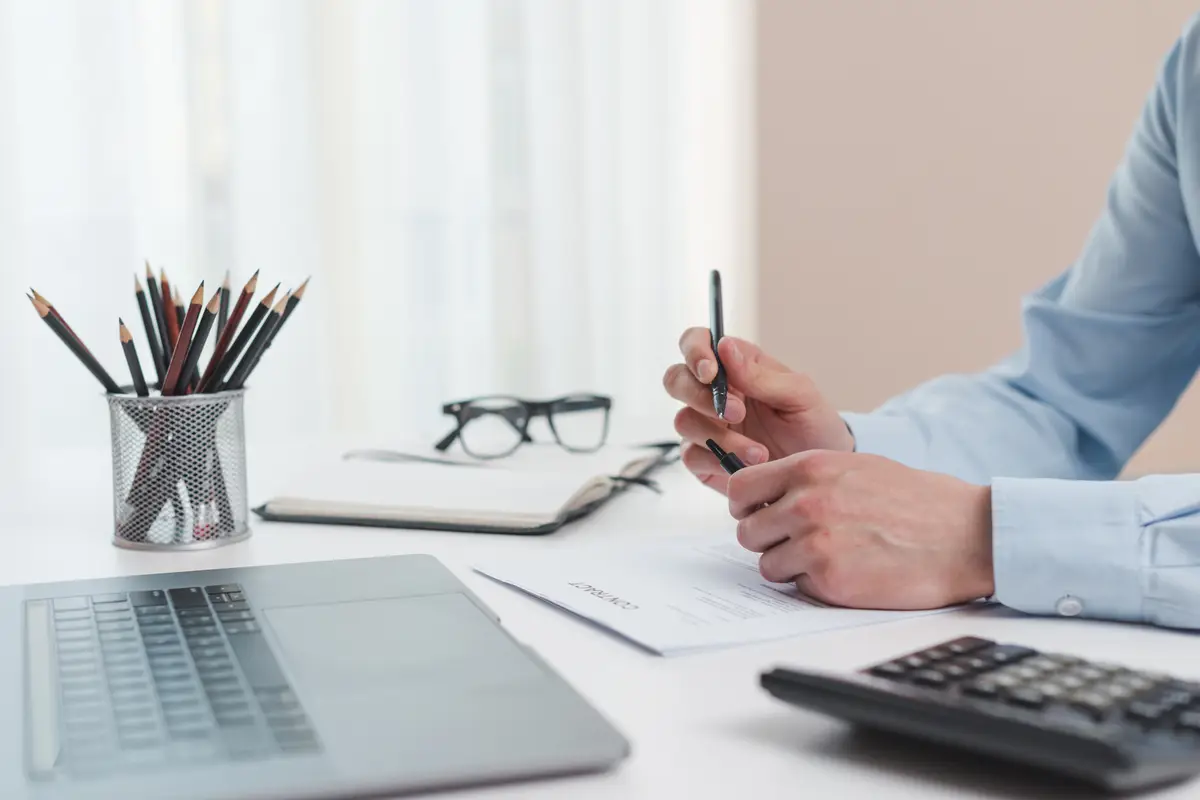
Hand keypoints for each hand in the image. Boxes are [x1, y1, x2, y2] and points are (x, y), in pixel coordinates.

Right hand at [663, 329, 853, 492]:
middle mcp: (713, 392)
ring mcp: (706, 426)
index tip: (711, 373)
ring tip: (759, 453)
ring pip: (683, 421)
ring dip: (720, 437)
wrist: (816, 474)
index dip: (694, 352)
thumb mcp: (799, 396)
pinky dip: (717, 461)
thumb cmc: (813, 426)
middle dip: (700, 396)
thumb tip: (724, 346)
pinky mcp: (703, 458)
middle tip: (737, 413)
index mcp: (735, 366)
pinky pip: (691, 455)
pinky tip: (744, 466)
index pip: (697, 342)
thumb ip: (760, 374)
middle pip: (676, 380)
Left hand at [729, 450, 993, 609]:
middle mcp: (806, 502)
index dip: (746, 507)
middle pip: (748, 531)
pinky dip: (816, 586)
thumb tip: (769, 494)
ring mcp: (815, 542)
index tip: (757, 515)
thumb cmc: (919, 501)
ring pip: (768, 564)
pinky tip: (848, 573)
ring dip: (791, 566)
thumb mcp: (856, 467)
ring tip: (830, 557)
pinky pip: (798, 588)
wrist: (966, 534)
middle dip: (769, 540)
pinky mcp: (831, 580)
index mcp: (811, 467)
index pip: (741, 488)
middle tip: (799, 543)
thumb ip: (809, 478)